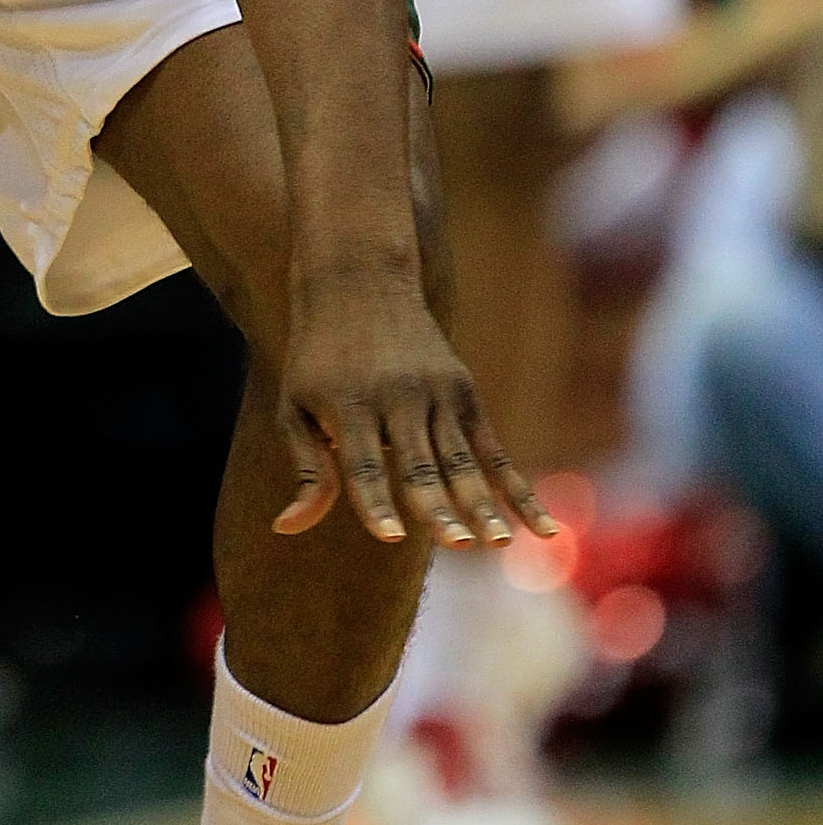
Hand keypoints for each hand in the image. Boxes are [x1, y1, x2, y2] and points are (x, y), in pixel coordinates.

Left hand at [274, 287, 556, 549]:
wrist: (358, 279)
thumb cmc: (317, 356)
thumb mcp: (295, 406)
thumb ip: (307, 468)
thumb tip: (286, 528)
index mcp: (348, 405)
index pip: (363, 464)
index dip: (375, 502)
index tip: (390, 536)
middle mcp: (397, 399)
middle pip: (421, 465)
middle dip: (440, 508)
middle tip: (459, 545)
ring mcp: (435, 393)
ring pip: (462, 461)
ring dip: (482, 503)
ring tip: (498, 543)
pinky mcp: (463, 392)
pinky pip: (493, 451)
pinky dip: (516, 489)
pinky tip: (540, 527)